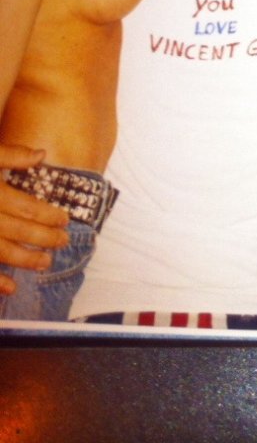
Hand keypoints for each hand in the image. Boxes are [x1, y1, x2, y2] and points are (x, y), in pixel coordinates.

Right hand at [0, 145, 69, 294]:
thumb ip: (9, 154)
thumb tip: (42, 154)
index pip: (27, 207)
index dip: (49, 215)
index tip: (65, 219)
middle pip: (18, 230)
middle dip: (45, 237)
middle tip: (64, 241)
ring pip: (2, 251)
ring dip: (25, 260)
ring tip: (45, 263)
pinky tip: (12, 288)